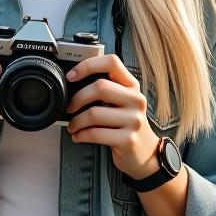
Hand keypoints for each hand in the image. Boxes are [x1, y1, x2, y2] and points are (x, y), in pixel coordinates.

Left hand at [64, 54, 160, 177]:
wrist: (146, 152)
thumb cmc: (127, 124)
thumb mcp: (123, 102)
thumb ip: (106, 89)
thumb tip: (73, 83)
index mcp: (132, 86)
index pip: (112, 63)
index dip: (88, 65)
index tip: (72, 76)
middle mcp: (136, 100)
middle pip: (100, 87)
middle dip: (77, 98)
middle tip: (70, 108)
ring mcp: (134, 120)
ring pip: (94, 113)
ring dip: (76, 121)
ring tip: (73, 126)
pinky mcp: (127, 139)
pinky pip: (95, 133)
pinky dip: (81, 135)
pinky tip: (78, 136)